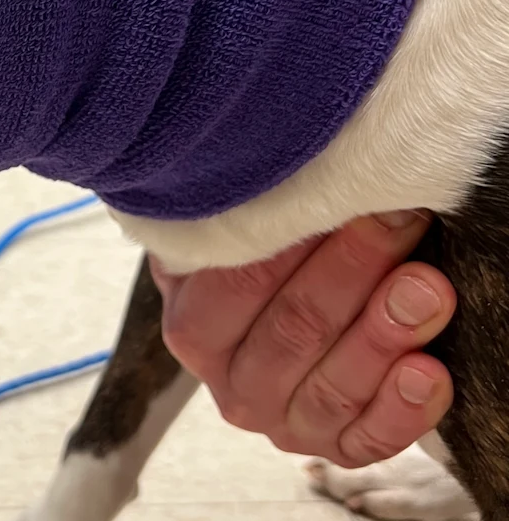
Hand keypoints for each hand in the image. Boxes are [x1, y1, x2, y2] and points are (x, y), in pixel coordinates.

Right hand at [151, 211, 454, 466]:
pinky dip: (401, 407)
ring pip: (332, 385)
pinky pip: (368, 439)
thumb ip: (240, 216)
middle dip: (351, 270)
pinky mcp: (334, 447)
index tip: (343, 193)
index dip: (291, 239)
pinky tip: (427, 371)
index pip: (236, 283)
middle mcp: (229, 384)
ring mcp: (281, 421)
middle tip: (396, 221)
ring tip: (426, 288)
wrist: (278, 319)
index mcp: (192, 327)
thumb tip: (276, 170)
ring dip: (383, 333)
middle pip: (292, 329)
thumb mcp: (231, 236)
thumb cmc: (263, 263)